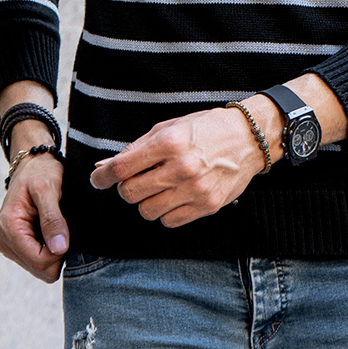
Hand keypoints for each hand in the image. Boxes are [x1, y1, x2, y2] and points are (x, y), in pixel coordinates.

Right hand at [0, 149, 68, 282]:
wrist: (31, 165)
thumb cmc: (40, 171)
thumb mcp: (48, 188)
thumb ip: (53, 219)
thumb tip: (59, 248)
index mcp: (8, 227)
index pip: (38, 261)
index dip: (58, 252)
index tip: (66, 232)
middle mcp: (3, 240)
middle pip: (38, 268)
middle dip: (55, 252)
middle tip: (61, 226)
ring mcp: (8, 244)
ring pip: (38, 267)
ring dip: (52, 249)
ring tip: (53, 224)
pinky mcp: (14, 245)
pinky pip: (36, 259)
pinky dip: (47, 248)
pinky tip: (48, 230)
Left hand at [89, 106, 263, 227]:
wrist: (248, 138)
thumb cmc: (206, 128)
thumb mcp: (170, 127)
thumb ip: (138, 147)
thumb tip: (106, 167)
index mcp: (169, 142)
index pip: (123, 168)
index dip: (104, 176)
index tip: (98, 179)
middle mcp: (181, 167)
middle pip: (131, 193)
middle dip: (126, 188)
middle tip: (135, 179)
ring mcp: (195, 189)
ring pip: (148, 211)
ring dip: (146, 201)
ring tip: (157, 187)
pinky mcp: (207, 206)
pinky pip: (169, 221)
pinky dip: (165, 212)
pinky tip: (174, 196)